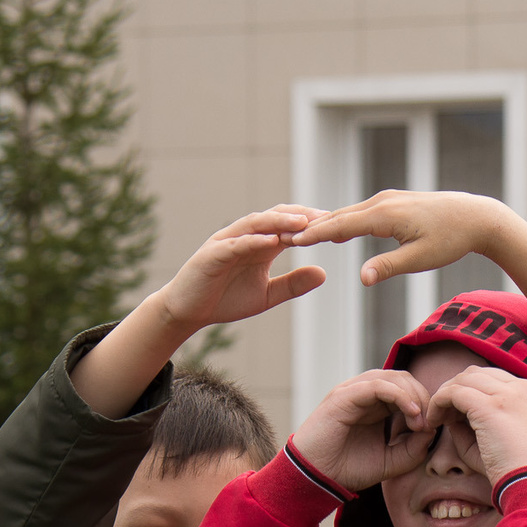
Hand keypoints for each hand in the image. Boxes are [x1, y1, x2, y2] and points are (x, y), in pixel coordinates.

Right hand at [150, 205, 328, 333]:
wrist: (188, 311)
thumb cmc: (225, 299)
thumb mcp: (267, 295)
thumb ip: (292, 284)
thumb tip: (324, 273)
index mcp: (260, 244)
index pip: (288, 226)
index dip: (312, 224)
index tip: (338, 225)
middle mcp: (245, 237)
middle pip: (276, 217)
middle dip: (301, 215)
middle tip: (327, 216)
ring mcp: (228, 242)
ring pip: (257, 224)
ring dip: (280, 221)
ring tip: (303, 222)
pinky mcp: (213, 253)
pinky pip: (236, 243)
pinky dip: (254, 241)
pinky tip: (272, 242)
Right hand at [290, 369, 435, 492]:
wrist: (315, 477)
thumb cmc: (347, 469)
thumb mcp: (391, 460)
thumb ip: (414, 447)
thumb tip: (431, 429)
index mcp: (376, 405)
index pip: (409, 389)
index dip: (425, 404)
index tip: (431, 429)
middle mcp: (366, 394)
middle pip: (405, 379)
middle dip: (423, 398)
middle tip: (427, 425)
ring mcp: (354, 391)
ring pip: (394, 378)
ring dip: (414, 397)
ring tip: (419, 422)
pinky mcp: (344, 396)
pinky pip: (378, 385)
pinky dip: (399, 396)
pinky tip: (411, 414)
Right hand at [293, 190, 504, 289]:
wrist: (476, 216)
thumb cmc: (451, 240)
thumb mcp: (420, 259)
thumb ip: (388, 267)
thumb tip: (362, 280)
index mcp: (384, 215)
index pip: (340, 226)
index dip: (314, 235)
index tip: (290, 242)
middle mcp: (382, 202)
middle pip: (339, 216)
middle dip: (311, 227)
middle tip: (282, 236)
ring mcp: (387, 199)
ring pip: (349, 212)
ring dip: (325, 222)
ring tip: (300, 233)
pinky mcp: (394, 202)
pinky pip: (361, 211)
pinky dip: (343, 219)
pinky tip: (334, 227)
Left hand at [425, 365, 526, 483]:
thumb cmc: (517, 472)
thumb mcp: (497, 442)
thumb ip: (473, 425)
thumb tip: (449, 413)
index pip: (491, 379)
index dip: (468, 391)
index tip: (456, 414)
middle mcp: (520, 388)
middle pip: (475, 374)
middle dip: (454, 390)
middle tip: (442, 415)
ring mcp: (507, 394)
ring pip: (463, 380)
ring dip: (444, 395)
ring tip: (436, 419)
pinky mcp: (489, 406)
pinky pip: (453, 393)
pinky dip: (438, 402)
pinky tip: (434, 422)